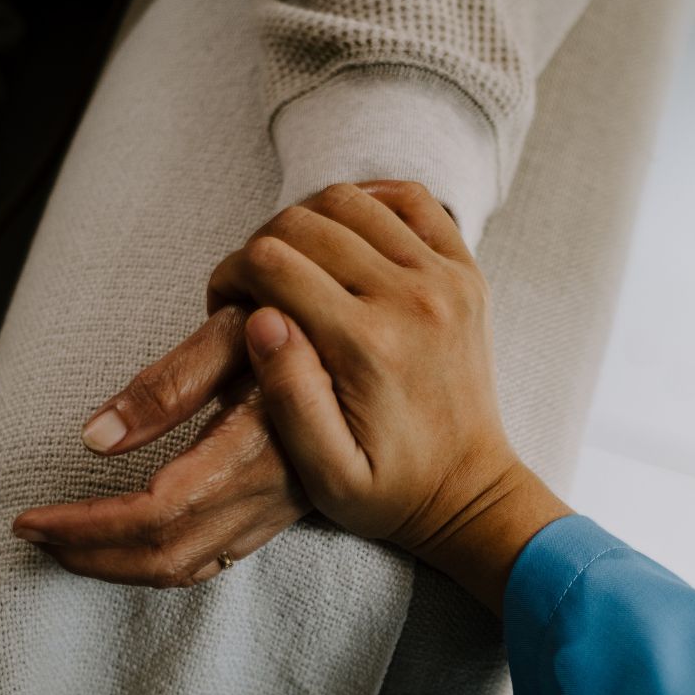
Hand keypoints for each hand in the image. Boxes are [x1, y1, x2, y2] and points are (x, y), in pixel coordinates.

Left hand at [12, 299, 306, 585]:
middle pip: (167, 557)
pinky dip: (156, 561)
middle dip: (89, 555)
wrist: (375, 344)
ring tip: (62, 542)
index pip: (155, 512)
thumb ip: (166, 385)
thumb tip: (93, 439)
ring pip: (188, 569)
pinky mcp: (279, 513)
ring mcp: (278, 510)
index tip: (30, 518)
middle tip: (32, 534)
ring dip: (117, 565)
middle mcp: (270, 493)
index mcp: (255, 449)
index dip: (86, 526)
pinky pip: (211, 561)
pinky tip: (122, 541)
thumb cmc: (303, 320)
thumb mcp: (234, 330)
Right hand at [225, 180, 571, 611]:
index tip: (225, 307)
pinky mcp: (466, 273)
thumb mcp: (327, 474)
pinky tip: (345, 237)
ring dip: (307, 221)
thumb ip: (289, 398)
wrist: (469, 494)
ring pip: (350, 201)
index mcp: (367, 345)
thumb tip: (259, 320)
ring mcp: (444, 278)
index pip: (271, 263)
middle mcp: (409, 299)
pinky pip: (411, 200)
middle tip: (253, 288)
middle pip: (304, 222)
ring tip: (294, 265)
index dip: (230, 275)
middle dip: (260, 246)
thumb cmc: (391, 493)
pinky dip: (369, 202)